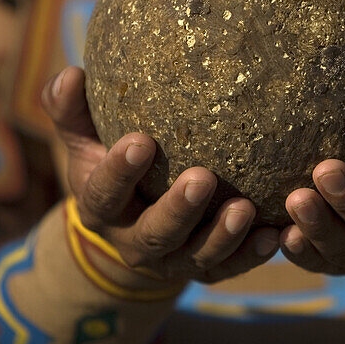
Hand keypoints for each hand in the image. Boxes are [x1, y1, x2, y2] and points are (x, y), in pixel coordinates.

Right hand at [42, 66, 280, 284]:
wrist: (130, 224)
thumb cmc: (109, 162)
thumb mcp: (85, 139)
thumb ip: (72, 109)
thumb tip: (68, 73)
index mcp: (101, 208)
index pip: (104, 193)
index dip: (118, 172)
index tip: (140, 141)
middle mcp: (133, 241)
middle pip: (155, 233)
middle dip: (178, 209)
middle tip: (203, 178)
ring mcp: (171, 260)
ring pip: (196, 255)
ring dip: (221, 235)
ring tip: (245, 209)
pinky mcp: (204, 270)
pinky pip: (229, 267)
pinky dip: (251, 255)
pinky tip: (275, 235)